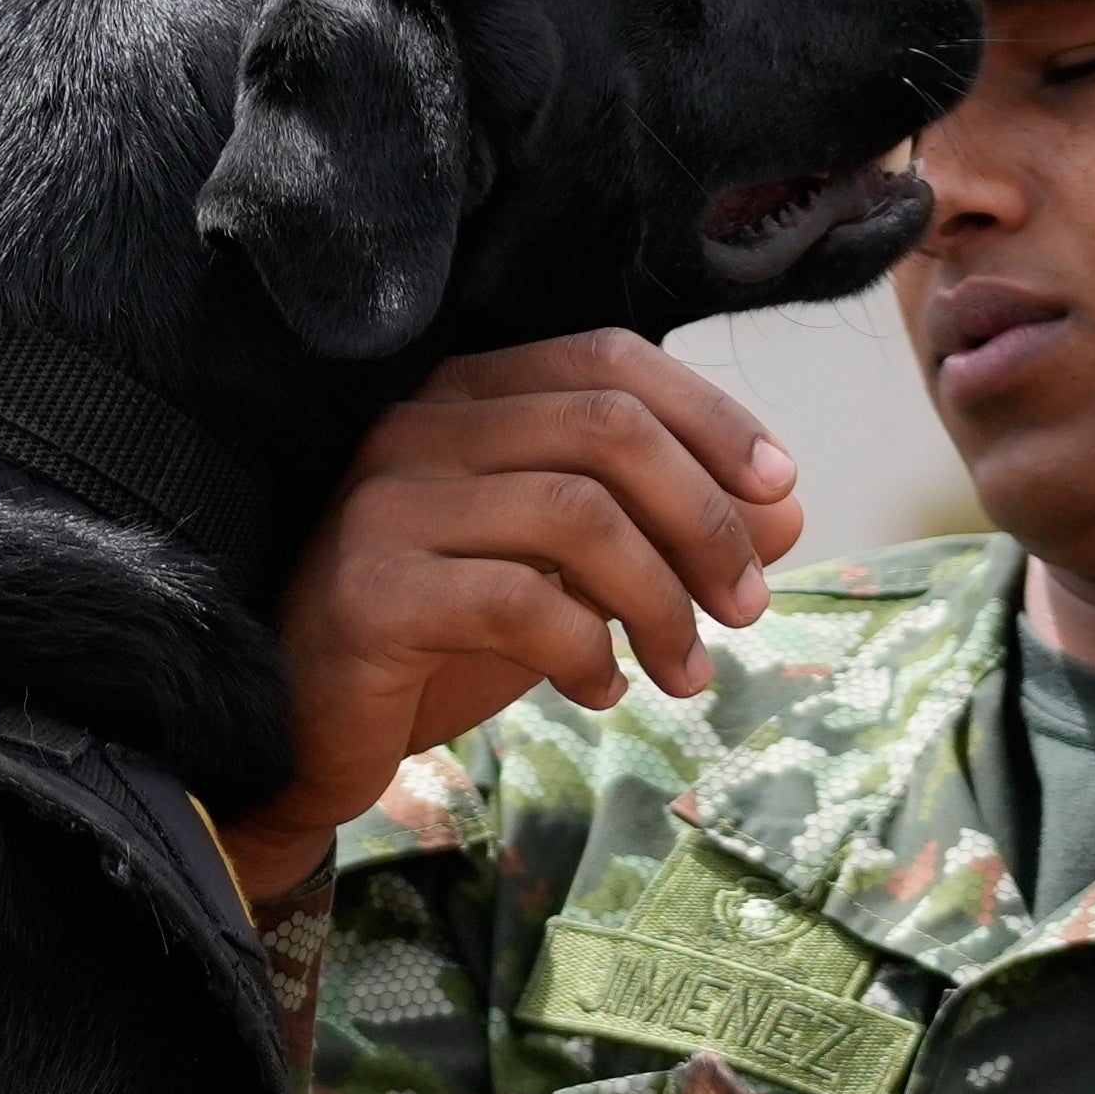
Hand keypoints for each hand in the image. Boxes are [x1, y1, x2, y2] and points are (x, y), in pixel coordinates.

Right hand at [220, 336, 809, 903]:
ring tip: (687, 670)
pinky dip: (585, 649)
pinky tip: (604, 689)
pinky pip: (516, 601)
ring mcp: (383, 503)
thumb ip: (661, 531)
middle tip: (748, 606)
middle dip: (703, 520)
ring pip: (574, 514)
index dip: (713, 419)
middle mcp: (417, 426)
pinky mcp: (368, 592)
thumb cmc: (442, 640)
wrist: (309, 733)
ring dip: (660, 600)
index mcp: (466, 393)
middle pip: (607, 430)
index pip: (610, 361)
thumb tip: (785, 514)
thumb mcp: (568, 575)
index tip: (782, 495)